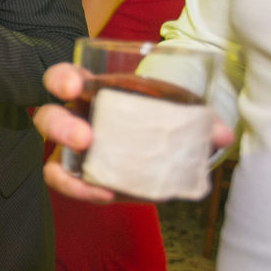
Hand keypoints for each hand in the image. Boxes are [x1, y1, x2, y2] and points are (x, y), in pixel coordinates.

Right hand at [35, 62, 235, 203]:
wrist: (157, 154)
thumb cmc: (157, 124)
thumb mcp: (175, 116)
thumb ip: (198, 122)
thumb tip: (221, 134)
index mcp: (93, 91)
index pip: (66, 78)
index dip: (63, 79)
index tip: (75, 87)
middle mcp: (74, 116)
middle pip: (49, 115)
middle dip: (60, 125)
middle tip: (85, 138)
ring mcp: (70, 148)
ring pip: (49, 150)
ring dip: (66, 162)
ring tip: (93, 173)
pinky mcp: (74, 174)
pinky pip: (62, 181)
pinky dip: (78, 188)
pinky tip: (104, 193)